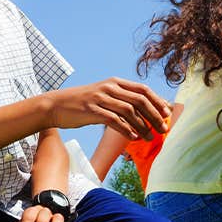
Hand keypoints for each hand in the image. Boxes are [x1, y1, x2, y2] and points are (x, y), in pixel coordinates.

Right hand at [46, 78, 170, 139]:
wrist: (55, 105)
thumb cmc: (81, 104)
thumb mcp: (102, 96)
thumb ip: (119, 100)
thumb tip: (141, 113)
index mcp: (114, 82)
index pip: (143, 89)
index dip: (157, 101)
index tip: (167, 114)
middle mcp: (109, 87)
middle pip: (140, 100)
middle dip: (154, 115)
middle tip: (163, 128)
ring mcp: (100, 98)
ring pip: (129, 111)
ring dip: (143, 126)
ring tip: (150, 137)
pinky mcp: (92, 110)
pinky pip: (114, 121)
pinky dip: (127, 130)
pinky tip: (134, 138)